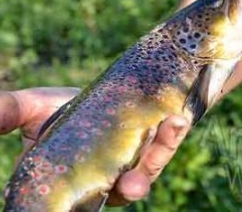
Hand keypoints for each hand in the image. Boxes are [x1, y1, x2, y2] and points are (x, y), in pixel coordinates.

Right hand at [0, 88, 189, 204]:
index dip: (73, 208)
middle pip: (116, 196)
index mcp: (73, 178)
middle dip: (125, 190)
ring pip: (145, 174)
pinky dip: (171, 134)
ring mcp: (132, 165)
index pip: (71, 204)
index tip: (74, 205)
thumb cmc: (67, 105)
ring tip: (163, 138)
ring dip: (155, 160)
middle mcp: (105, 178)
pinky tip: (176, 119)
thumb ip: (9, 113)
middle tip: (129, 187)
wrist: (104, 91)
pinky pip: (164, 147)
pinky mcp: (154, 147)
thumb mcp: (37, 107)